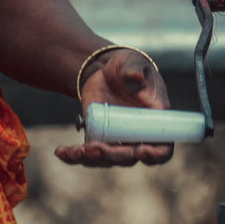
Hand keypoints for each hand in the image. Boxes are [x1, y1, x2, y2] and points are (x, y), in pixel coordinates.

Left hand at [55, 48, 174, 166]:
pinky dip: (73, 156)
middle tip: (96, 148)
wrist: (105, 70)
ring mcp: (116, 140)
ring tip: (77, 151)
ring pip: (107, 160)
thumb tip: (135, 77)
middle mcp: (138, 137)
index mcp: (155, 122)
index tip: (142, 150)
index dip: (155, 155)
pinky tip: (60, 152)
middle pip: (130, 158)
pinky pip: (86, 154)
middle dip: (113, 156)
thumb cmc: (128, 66)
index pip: (163, 148)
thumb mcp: (132, 63)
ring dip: (92, 159)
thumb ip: (134, 70)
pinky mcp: (97, 138)